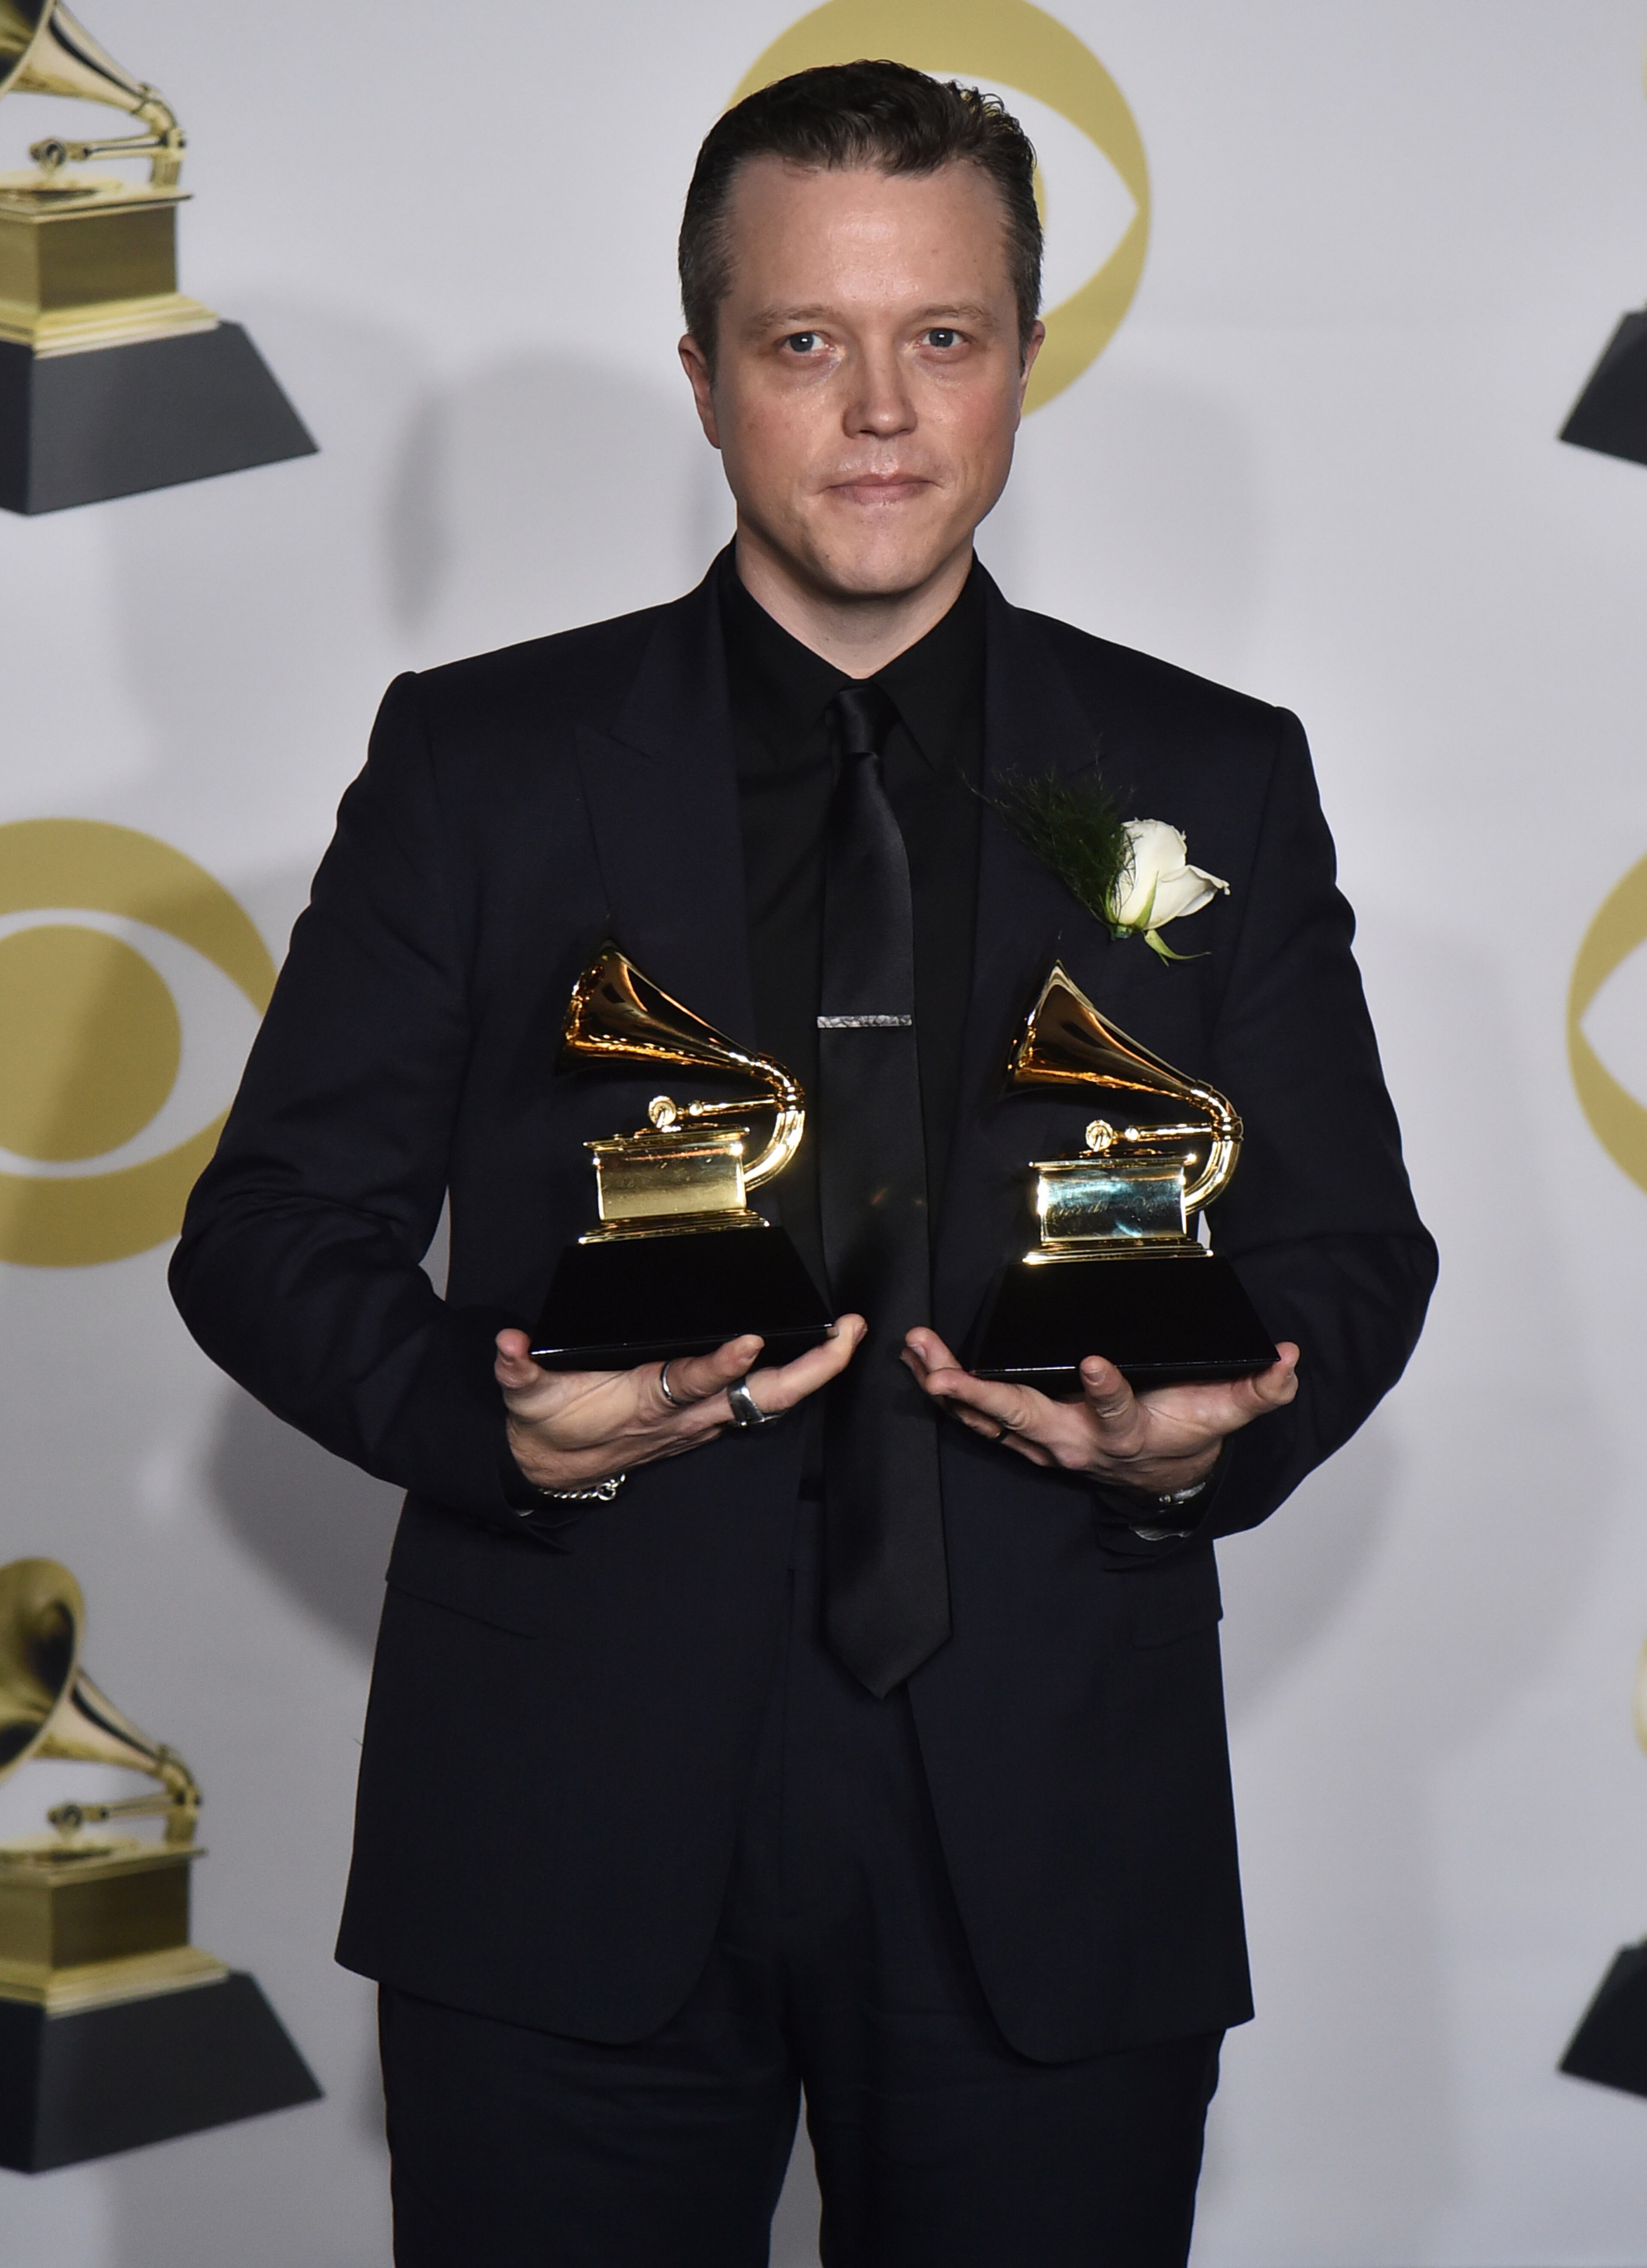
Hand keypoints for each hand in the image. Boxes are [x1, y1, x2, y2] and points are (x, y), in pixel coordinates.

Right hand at [495, 1317, 865, 1494]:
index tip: (752, 1340)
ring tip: (846, 1332)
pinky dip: (792, 1380)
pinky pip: (760, 1402)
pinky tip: (815, 1354)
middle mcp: (688, 1414)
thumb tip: (507, 1345)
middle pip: (763, 1396)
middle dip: (812, 1369)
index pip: (695, 1382)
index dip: (723, 1364)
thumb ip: (519, 1369)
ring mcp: (703, 1420)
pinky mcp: (706, 1419)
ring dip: (813, 1370)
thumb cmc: (550, 1426)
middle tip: (847, 1332)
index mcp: (650, 1402)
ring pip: (771, 1399)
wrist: (556, 1469)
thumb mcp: (527, 1396)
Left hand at [901, 1328, 1299, 1499]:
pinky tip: (919, 1364)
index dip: (1105, 1390)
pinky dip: (947, 1391)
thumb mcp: (1227, 1413)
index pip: (1114, 1413)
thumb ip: (1258, 1389)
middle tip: (941, 1370)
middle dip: (979, 1393)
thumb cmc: (1187, 1432)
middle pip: (1022, 1417)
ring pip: (988, 1416)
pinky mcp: (1025, 1434)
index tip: (1094, 1361)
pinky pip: (978, 1415)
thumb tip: (1287, 1360)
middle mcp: (1074, 1441)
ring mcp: (1043, 1440)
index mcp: (1124, 1433)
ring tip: (915, 1352)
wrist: (1163, 1475)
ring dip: (948, 1386)